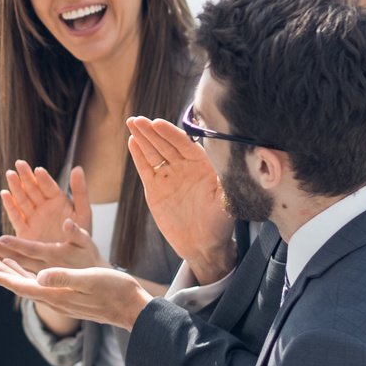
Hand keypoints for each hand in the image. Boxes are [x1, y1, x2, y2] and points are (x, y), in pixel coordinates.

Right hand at [0, 164, 106, 276]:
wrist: (75, 262)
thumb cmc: (83, 237)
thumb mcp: (84, 213)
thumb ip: (80, 191)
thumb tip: (78, 168)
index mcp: (59, 201)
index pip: (49, 187)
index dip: (44, 178)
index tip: (38, 170)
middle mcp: (44, 208)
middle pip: (33, 189)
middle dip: (25, 177)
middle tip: (19, 164)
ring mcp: (34, 218)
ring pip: (23, 200)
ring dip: (16, 187)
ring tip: (10, 175)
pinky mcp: (25, 231)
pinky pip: (16, 216)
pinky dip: (10, 206)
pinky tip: (5, 194)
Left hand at [0, 258, 153, 330]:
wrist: (133, 307)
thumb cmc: (115, 290)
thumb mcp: (89, 279)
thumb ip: (64, 278)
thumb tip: (39, 277)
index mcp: (57, 295)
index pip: (24, 286)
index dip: (5, 277)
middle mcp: (56, 300)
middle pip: (24, 287)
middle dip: (4, 275)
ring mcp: (63, 301)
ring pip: (32, 288)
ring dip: (16, 276)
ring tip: (2, 266)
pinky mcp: (71, 299)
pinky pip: (44, 289)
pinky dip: (31, 279)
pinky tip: (32, 275)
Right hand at [127, 118, 234, 281]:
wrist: (202, 245)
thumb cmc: (219, 223)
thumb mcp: (227, 203)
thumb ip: (226, 184)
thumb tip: (233, 167)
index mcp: (202, 165)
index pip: (184, 144)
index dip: (171, 133)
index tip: (158, 124)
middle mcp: (184, 167)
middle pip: (165, 144)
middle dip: (152, 131)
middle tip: (138, 120)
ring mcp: (169, 176)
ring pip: (154, 153)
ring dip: (143, 138)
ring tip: (132, 123)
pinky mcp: (155, 188)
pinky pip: (146, 168)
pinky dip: (138, 155)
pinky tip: (133, 141)